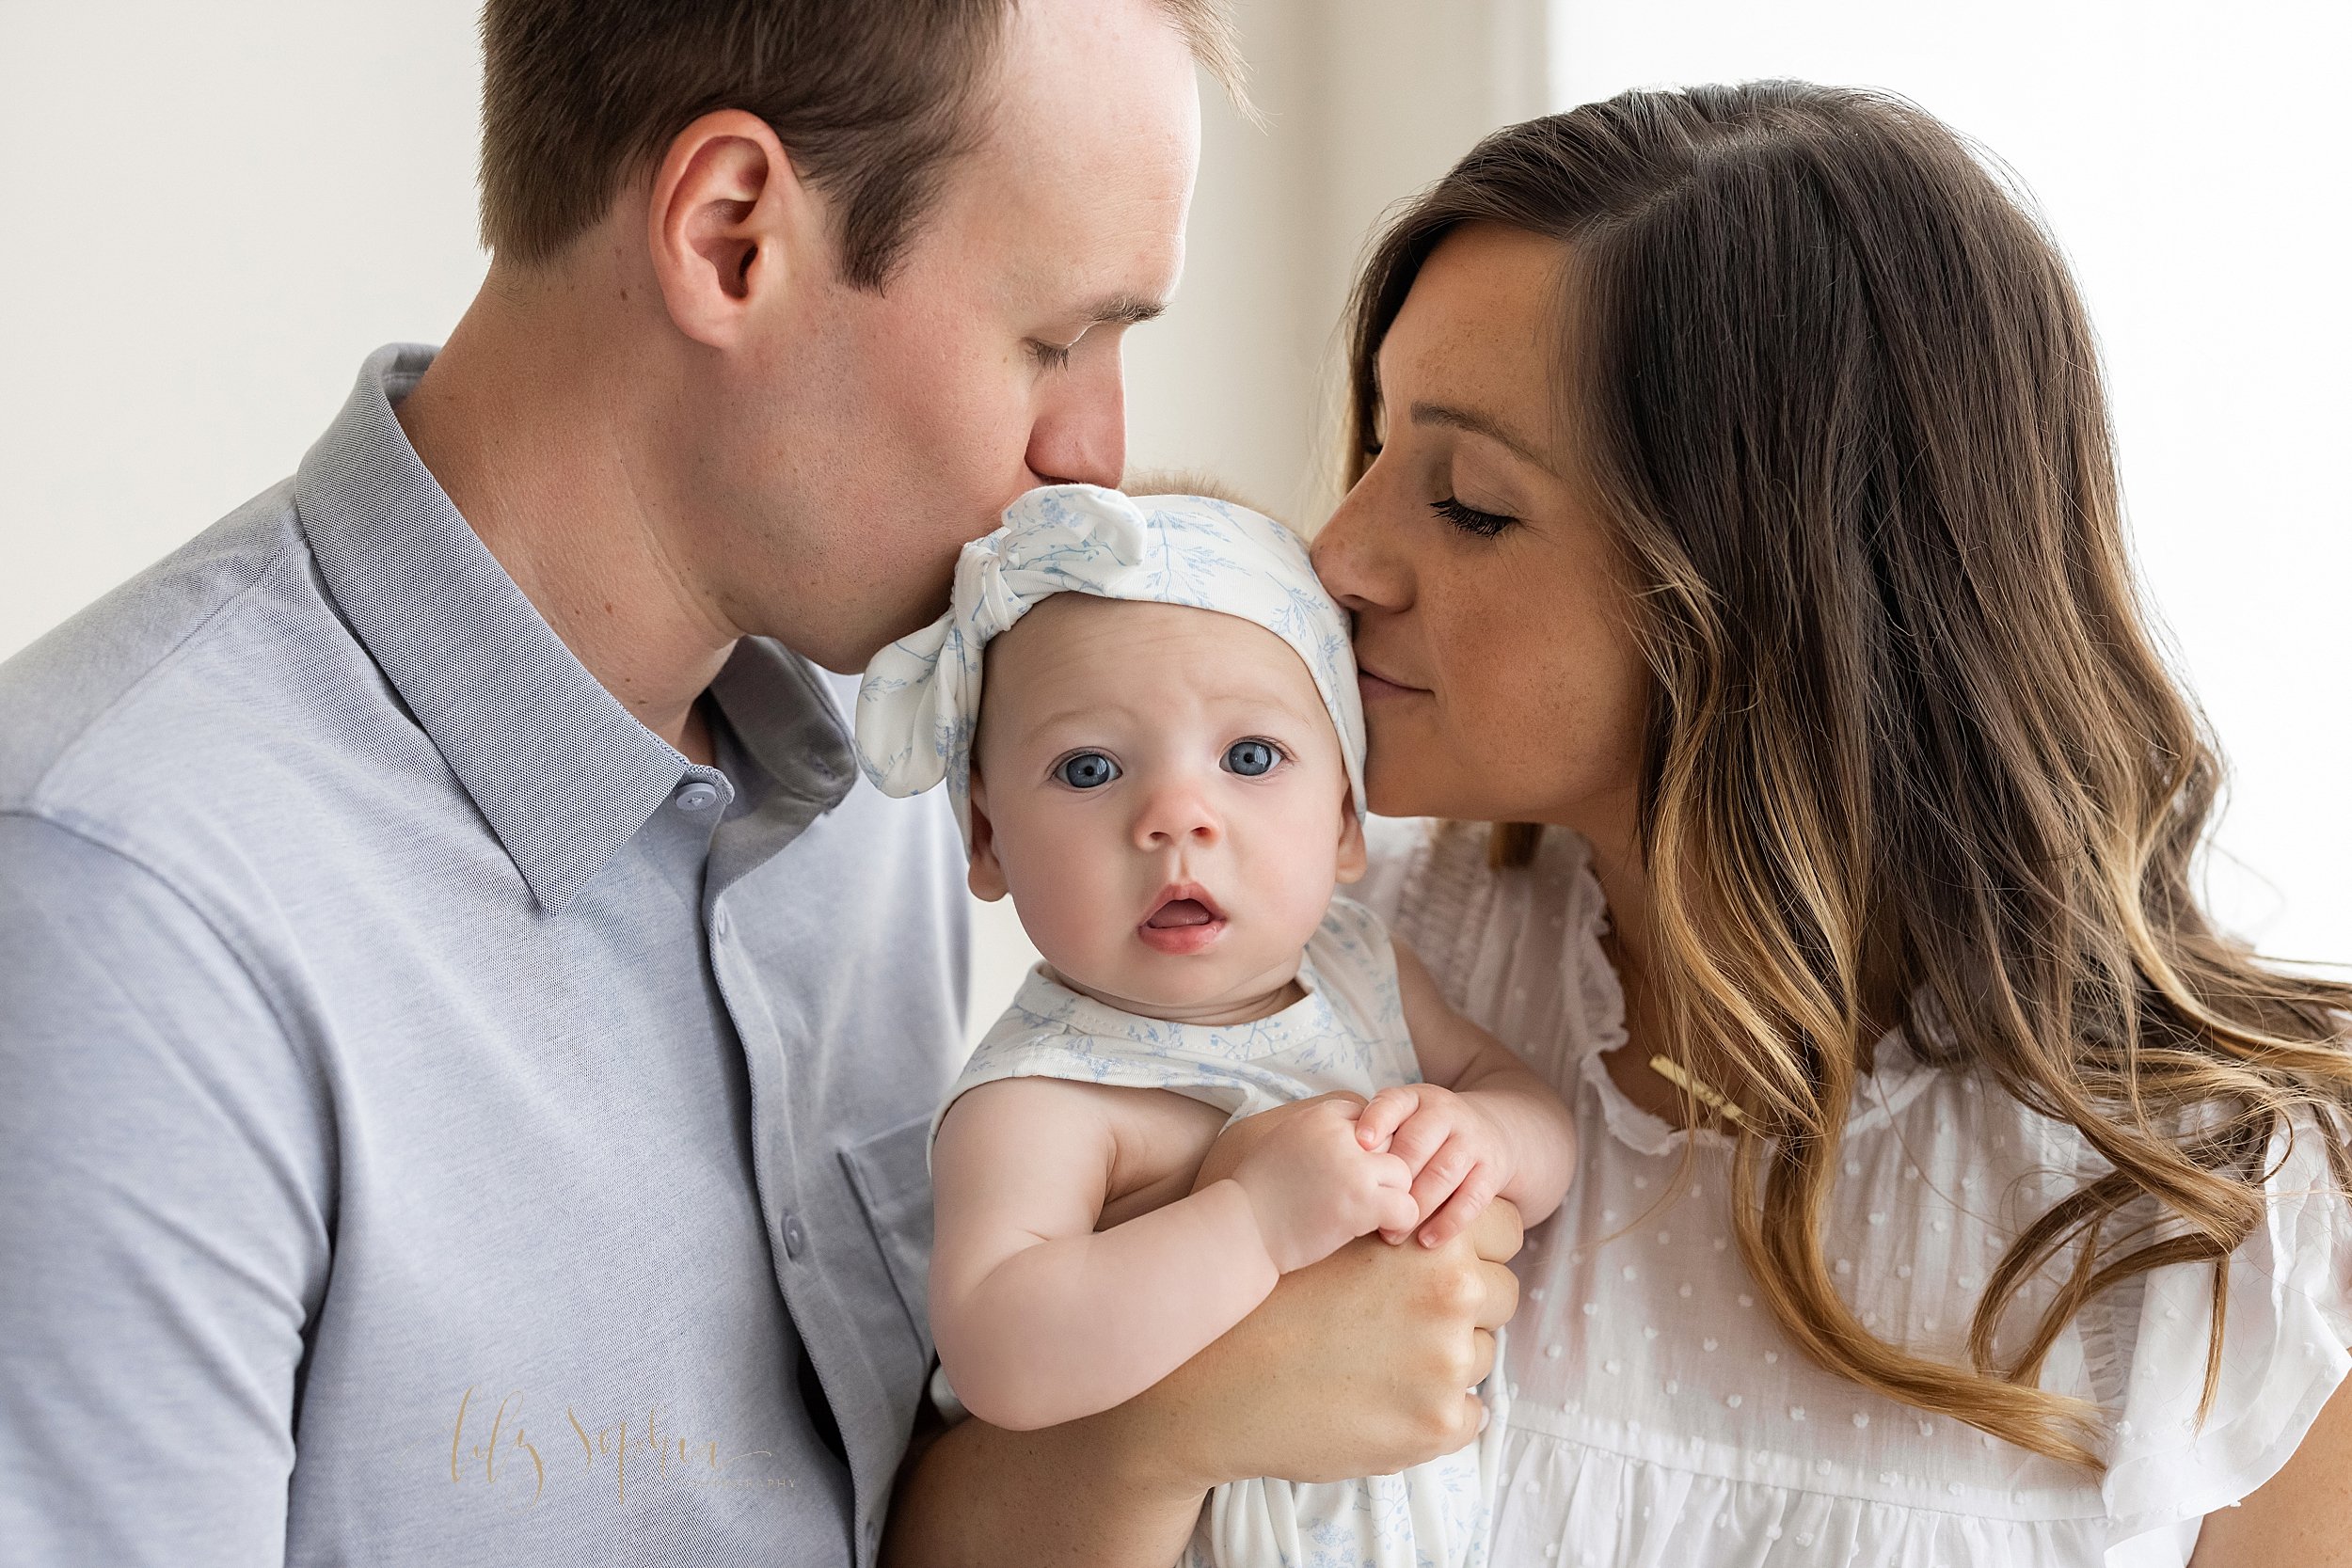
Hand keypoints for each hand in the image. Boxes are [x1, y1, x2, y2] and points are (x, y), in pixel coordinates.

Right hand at [1125, 1141, 1522, 1491]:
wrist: (1210, 1386)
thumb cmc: (1264, 1297)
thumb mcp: (1333, 1229)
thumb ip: (1396, 1213)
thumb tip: (1440, 1206)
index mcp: (1431, 1241)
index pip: (1505, 1228)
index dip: (1473, 1241)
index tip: (1441, 1258)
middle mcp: (1452, 1298)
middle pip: (1502, 1291)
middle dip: (1464, 1300)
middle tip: (1404, 1314)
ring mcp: (1448, 1368)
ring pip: (1482, 1353)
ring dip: (1447, 1356)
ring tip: (1381, 1357)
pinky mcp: (1436, 1427)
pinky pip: (1471, 1415)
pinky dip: (1438, 1410)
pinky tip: (1385, 1398)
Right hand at [1226, 1094, 1419, 1272]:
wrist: (1244, 1229)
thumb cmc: (1261, 1193)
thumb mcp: (1286, 1140)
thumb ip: (1321, 1132)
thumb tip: (1357, 1134)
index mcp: (1319, 1116)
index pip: (1370, 1117)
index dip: (1370, 1146)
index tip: (1355, 1169)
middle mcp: (1340, 1135)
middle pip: (1392, 1142)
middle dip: (1383, 1170)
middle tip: (1368, 1193)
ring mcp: (1353, 1168)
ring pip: (1404, 1173)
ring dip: (1393, 1195)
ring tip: (1373, 1212)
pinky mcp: (1361, 1203)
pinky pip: (1406, 1206)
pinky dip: (1399, 1220)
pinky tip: (1381, 1228)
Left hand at [1354, 1082, 1514, 1248]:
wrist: (1490, 1131)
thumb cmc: (1426, 1136)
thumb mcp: (1404, 1121)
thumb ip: (1377, 1137)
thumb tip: (1334, 1168)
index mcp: (1416, 1099)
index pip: (1394, 1103)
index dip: (1377, 1121)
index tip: (1360, 1144)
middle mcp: (1446, 1114)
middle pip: (1417, 1145)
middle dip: (1393, 1181)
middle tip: (1370, 1210)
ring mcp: (1472, 1140)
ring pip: (1443, 1174)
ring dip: (1416, 1207)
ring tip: (1393, 1235)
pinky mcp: (1492, 1170)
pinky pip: (1472, 1199)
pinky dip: (1448, 1223)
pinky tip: (1427, 1241)